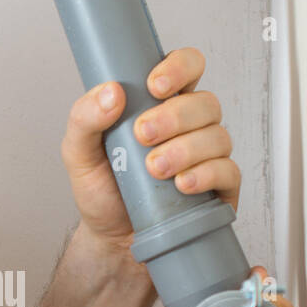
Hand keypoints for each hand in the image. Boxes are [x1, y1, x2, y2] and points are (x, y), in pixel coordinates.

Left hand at [60, 47, 239, 259]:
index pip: (186, 66)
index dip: (179, 67)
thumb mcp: (78, 153)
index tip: (154, 85)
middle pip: (204, 101)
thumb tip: (111, 92)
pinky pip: (228, 171)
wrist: (112, 241)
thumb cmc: (102, 191)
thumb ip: (84, 118)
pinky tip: (182, 184)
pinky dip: (205, 175)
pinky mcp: (219, 187)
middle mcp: (189, 125)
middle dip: (174, 116)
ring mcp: (207, 155)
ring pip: (217, 135)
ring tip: (154, 169)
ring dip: (185, 149)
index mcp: (160, 103)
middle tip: (142, 136)